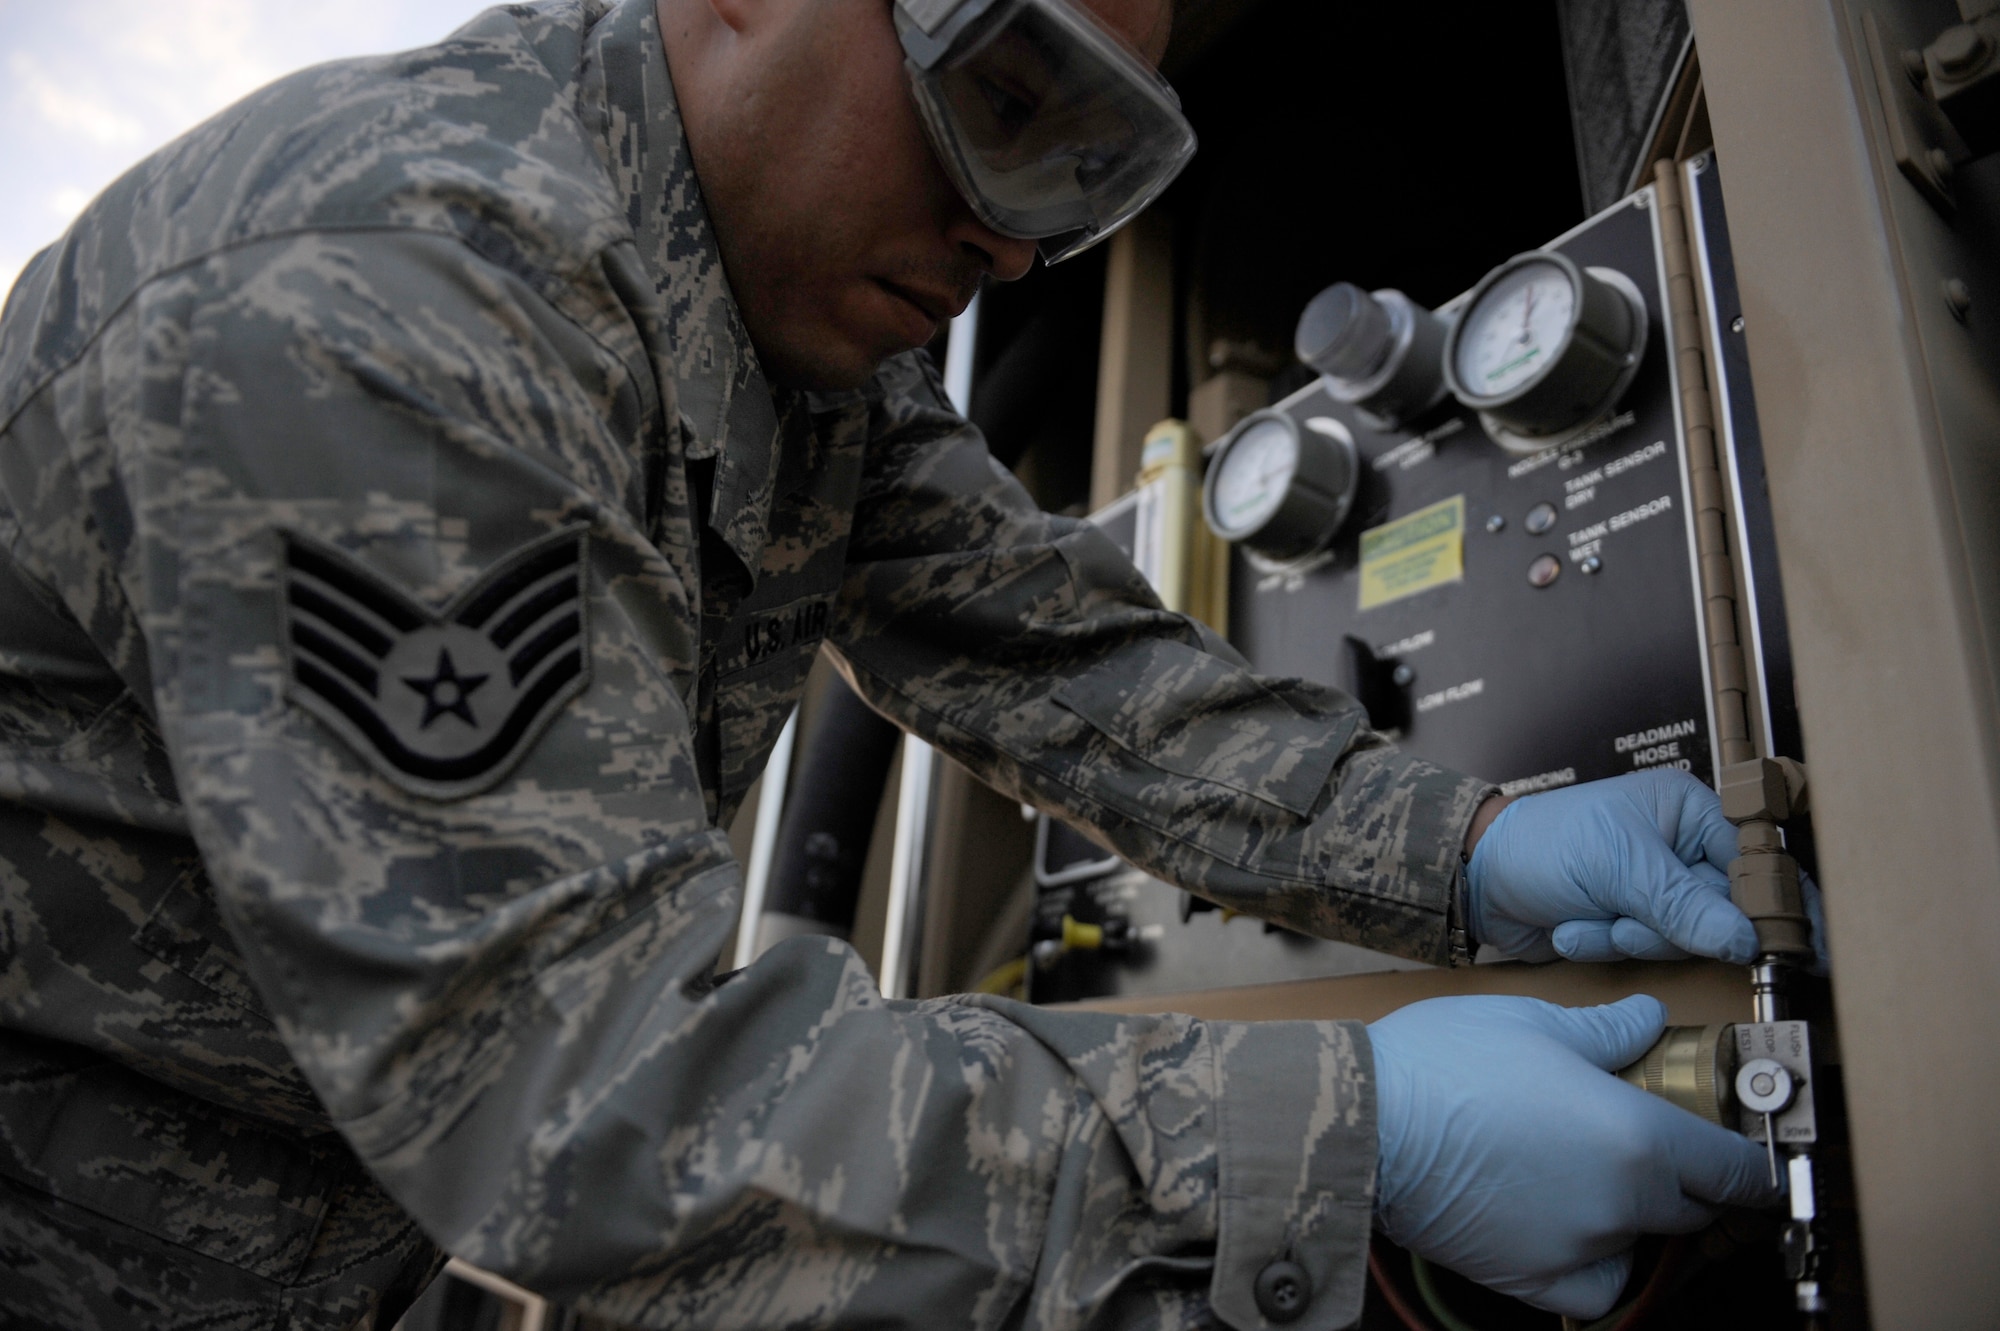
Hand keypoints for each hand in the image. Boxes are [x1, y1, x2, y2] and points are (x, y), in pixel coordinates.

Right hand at [1369, 994, 1779, 1317]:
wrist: (1366, 1121)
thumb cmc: (1446, 1062)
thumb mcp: (1534, 1022)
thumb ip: (1606, 1031)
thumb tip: (1648, 1020)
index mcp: (1639, 1137)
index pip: (1733, 1170)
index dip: (1749, 1166)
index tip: (1749, 1163)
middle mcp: (1622, 1204)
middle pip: (1691, 1209)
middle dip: (1683, 1182)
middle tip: (1644, 1146)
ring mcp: (1580, 1249)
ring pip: (1638, 1244)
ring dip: (1628, 1217)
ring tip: (1580, 1175)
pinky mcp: (1534, 1278)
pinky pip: (1595, 1287)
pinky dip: (1593, 1264)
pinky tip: (1567, 1229)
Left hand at [1465, 769, 1825, 965]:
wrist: (1478, 878)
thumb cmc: (1541, 845)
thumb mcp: (1616, 866)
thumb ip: (1683, 905)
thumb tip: (1745, 940)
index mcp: (1688, 811)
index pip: (1754, 861)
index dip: (1772, 905)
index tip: (1795, 946)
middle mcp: (1680, 848)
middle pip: (1724, 911)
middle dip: (1670, 924)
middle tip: (1628, 915)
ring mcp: (1657, 889)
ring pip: (1687, 940)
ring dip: (1633, 936)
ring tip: (1593, 913)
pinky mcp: (1634, 923)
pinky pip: (1649, 953)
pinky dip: (1608, 945)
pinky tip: (1574, 925)